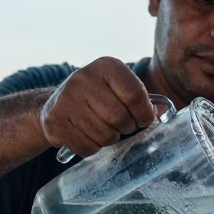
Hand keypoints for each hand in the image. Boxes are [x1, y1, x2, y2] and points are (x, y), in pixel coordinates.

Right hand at [40, 57, 155, 157]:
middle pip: (120, 118)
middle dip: (126, 128)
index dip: (144, 114)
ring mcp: (66, 99)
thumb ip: (140, 99)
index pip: (135, 95)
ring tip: (103, 129)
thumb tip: (159, 114)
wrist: (56, 102)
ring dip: (109, 139)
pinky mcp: (54, 120)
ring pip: (104, 136)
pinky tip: (88, 135)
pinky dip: (92, 148)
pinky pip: (87, 147)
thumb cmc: (98, 97)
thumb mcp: (118, 87)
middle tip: (121, 126)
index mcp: (106, 66)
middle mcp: (84, 78)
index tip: (144, 120)